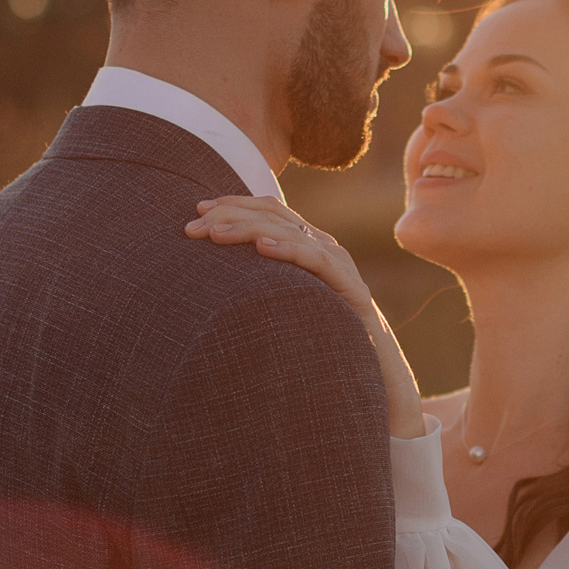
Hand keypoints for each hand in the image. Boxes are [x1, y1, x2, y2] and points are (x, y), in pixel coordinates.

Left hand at [184, 196, 426, 437]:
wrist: (375, 365)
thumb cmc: (325, 336)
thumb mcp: (286, 304)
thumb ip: (262, 286)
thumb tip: (213, 284)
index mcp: (308, 245)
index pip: (270, 210)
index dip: (234, 203)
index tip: (197, 211)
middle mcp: (324, 246)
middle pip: (274, 216)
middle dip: (230, 216)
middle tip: (193, 227)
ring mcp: (338, 263)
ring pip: (290, 232)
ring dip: (249, 229)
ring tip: (216, 234)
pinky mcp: (350, 286)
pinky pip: (316, 261)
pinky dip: (288, 251)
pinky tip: (263, 249)